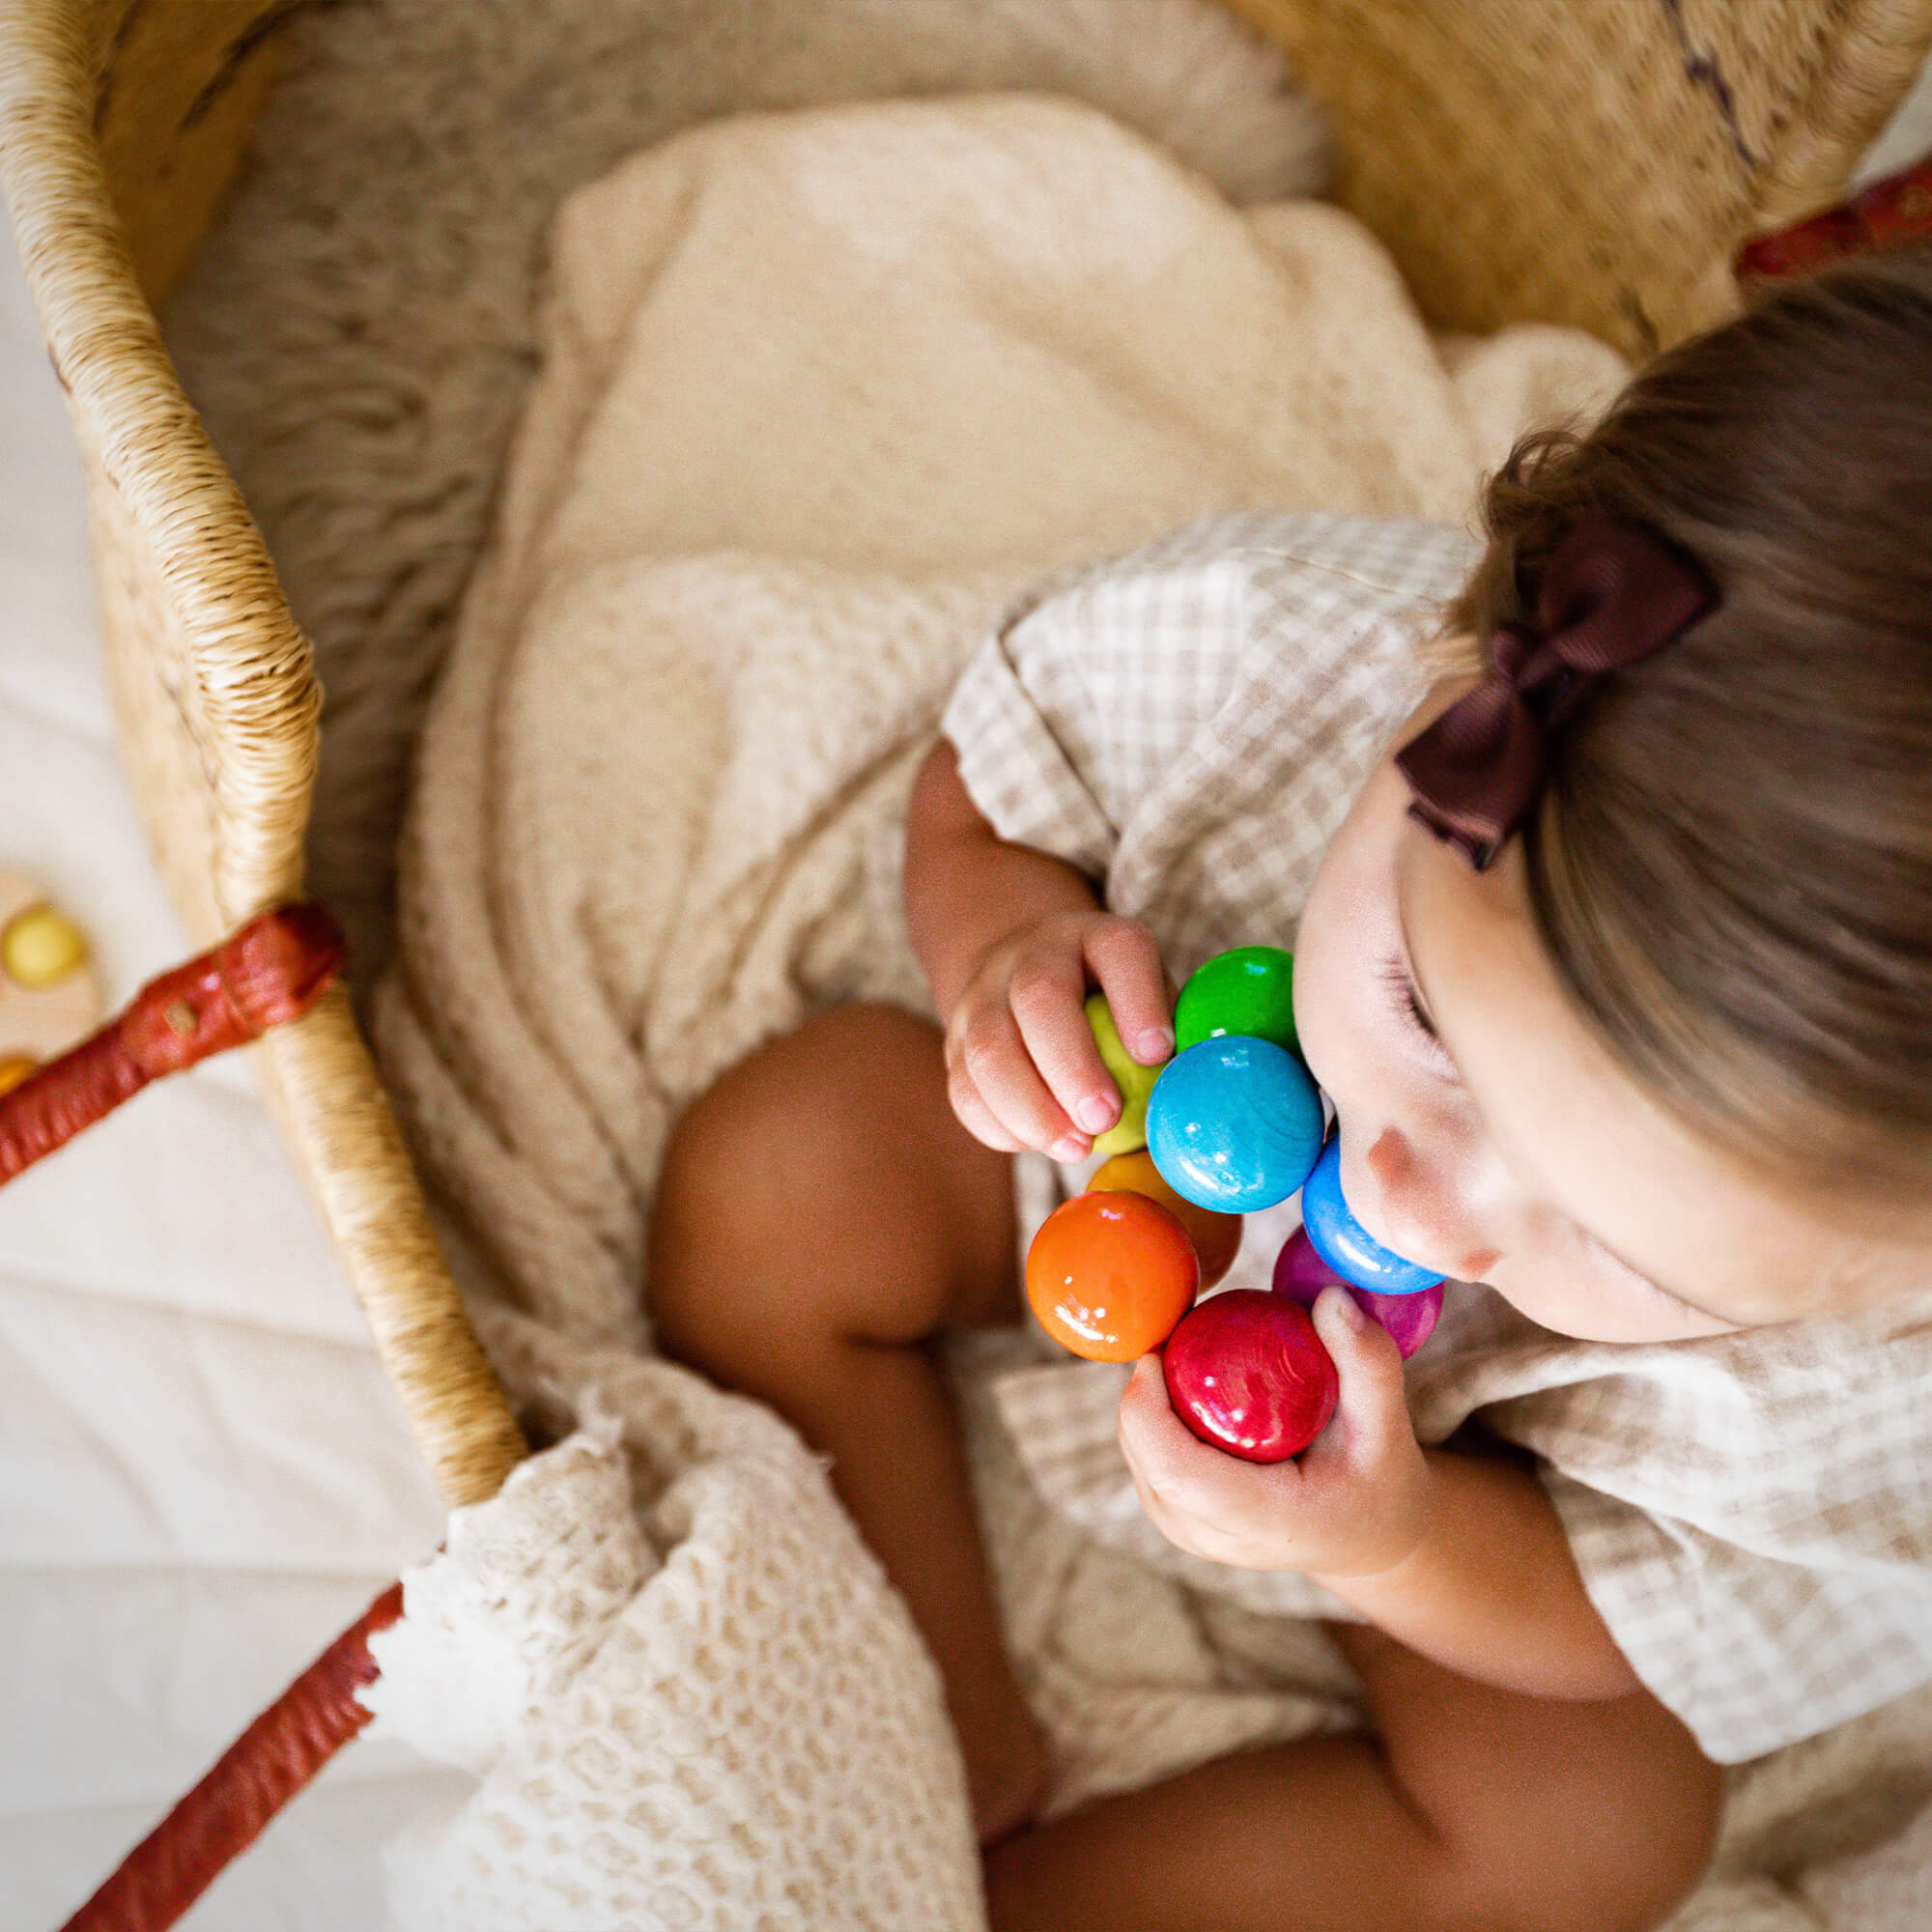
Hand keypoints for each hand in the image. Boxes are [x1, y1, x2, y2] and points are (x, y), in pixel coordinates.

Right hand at [944, 909, 1170, 1159]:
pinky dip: (999, 1126)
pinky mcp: (954, 1044)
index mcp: (1098, 938)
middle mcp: (1034, 956)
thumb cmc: (1112, 1007)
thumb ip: (1173, 1038)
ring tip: (1075, 1148)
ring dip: (1030, 1108)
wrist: (1021, 975)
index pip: (1120, 951)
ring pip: (987, 1048)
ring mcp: (984, 997)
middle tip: (1104, 1119)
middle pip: (1039, 997)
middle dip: (1070, 1065)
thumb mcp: (1150, 999)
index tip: (1157, 1053)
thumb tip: (1200, 1096)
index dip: (1138, 1000)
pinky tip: (1038, 1144)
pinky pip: (964, 1089)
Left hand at [1117, 1288, 1433, 1577]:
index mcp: (1266, 1520)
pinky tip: (1177, 1380)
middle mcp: (1217, 1539)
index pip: (1177, 1472)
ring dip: (1144, 1402)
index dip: (1147, 1409)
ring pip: (1138, 1461)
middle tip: (1175, 1333)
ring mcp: (1192, 1536)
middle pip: (1146, 1461)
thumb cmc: (1380, 1479)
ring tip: (1178, 1351)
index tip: (1161, 1348)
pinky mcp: (1181, 1522)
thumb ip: (1368, 1362)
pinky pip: (1146, 1463)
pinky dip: (1150, 1419)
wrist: (1371, 1535)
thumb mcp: (1388, 1425)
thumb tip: (1331, 1296)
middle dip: (1143, 1392)